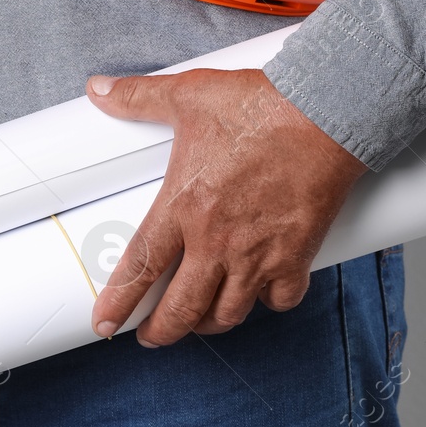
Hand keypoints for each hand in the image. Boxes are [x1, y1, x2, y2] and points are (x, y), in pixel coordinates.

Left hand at [84, 68, 367, 344]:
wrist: (326, 113)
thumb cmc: (259, 106)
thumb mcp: (188, 95)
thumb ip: (139, 97)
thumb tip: (99, 90)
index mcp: (182, 206)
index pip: (140, 267)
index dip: (119, 301)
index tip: (105, 324)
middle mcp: (217, 241)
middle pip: (181, 309)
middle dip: (161, 331)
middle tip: (150, 336)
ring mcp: (258, 255)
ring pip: (227, 313)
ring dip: (207, 323)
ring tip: (196, 319)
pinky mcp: (296, 256)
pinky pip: (279, 300)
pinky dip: (266, 304)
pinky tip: (258, 295)